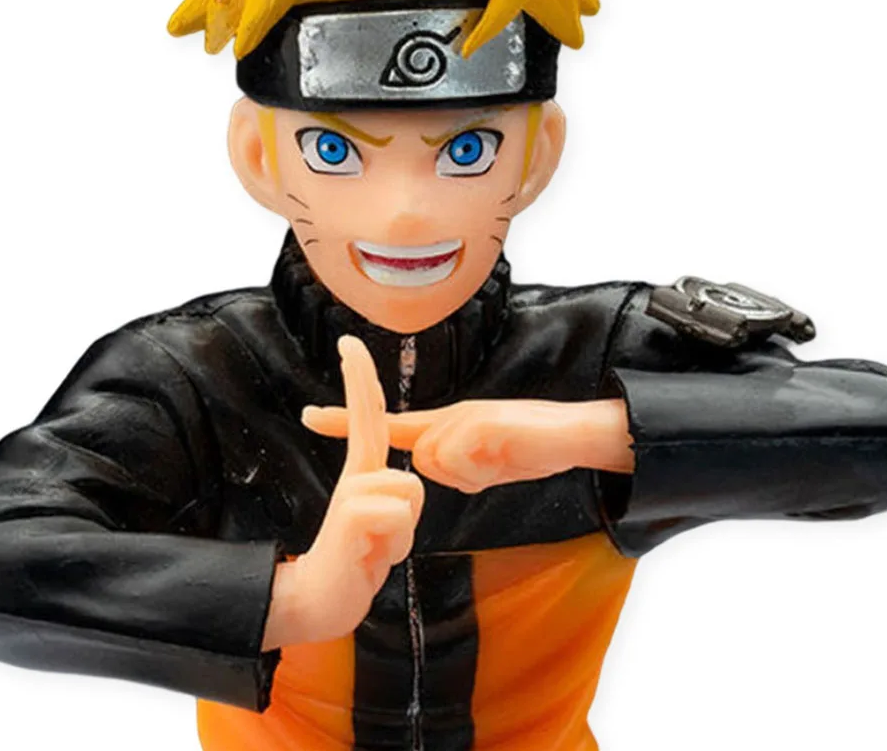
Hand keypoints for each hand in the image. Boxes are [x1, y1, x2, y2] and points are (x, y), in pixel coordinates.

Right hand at [261, 336, 423, 649]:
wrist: (322, 602)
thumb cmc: (358, 562)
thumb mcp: (381, 524)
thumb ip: (391, 499)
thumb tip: (405, 488)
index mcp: (362, 475)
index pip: (366, 418)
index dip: (359, 379)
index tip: (349, 343)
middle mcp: (355, 477)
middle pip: (372, 421)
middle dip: (359, 381)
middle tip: (347, 342)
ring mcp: (350, 494)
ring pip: (409, 488)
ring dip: (406, 527)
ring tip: (380, 546)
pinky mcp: (351, 516)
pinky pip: (399, 514)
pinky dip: (397, 542)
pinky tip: (372, 557)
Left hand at [303, 396, 633, 493]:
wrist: (577, 433)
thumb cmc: (534, 447)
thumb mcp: (486, 461)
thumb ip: (458, 464)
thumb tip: (434, 472)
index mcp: (448, 422)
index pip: (389, 423)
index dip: (348, 421)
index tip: (308, 415)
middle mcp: (451, 414)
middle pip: (420, 450)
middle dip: (451, 462)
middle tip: (482, 450)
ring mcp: (466, 415)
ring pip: (436, 459)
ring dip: (469, 471)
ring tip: (504, 457)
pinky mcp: (482, 422)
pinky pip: (459, 456)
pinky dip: (481, 465)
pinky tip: (507, 454)